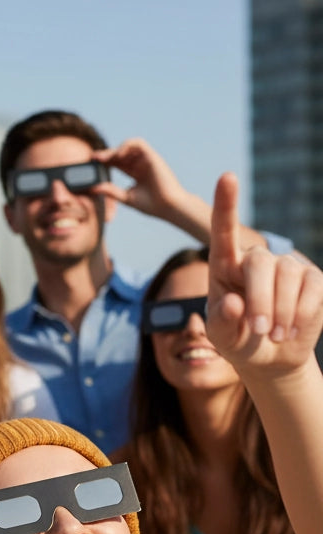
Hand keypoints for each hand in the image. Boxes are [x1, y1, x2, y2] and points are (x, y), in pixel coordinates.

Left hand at [91, 138, 189, 217]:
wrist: (169, 207)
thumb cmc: (151, 205)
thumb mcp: (126, 197)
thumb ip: (110, 191)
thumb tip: (93, 188)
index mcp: (136, 172)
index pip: (118, 162)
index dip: (105, 160)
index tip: (92, 163)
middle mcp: (142, 164)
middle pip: (121, 153)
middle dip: (107, 154)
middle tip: (93, 158)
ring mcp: (148, 159)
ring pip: (129, 145)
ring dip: (116, 150)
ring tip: (105, 159)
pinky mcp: (153, 156)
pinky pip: (138, 144)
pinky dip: (127, 146)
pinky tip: (118, 156)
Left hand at [207, 173, 322, 377]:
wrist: (269, 356)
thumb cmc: (236, 340)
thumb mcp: (220, 337)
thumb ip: (220, 321)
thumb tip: (233, 302)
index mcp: (224, 267)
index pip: (223, 232)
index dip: (226, 204)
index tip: (227, 177)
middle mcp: (255, 260)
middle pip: (260, 264)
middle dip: (260, 300)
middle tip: (258, 330)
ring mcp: (287, 266)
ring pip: (288, 276)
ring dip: (280, 312)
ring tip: (273, 335)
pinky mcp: (313, 279)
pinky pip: (312, 290)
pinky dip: (301, 315)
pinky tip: (290, 330)